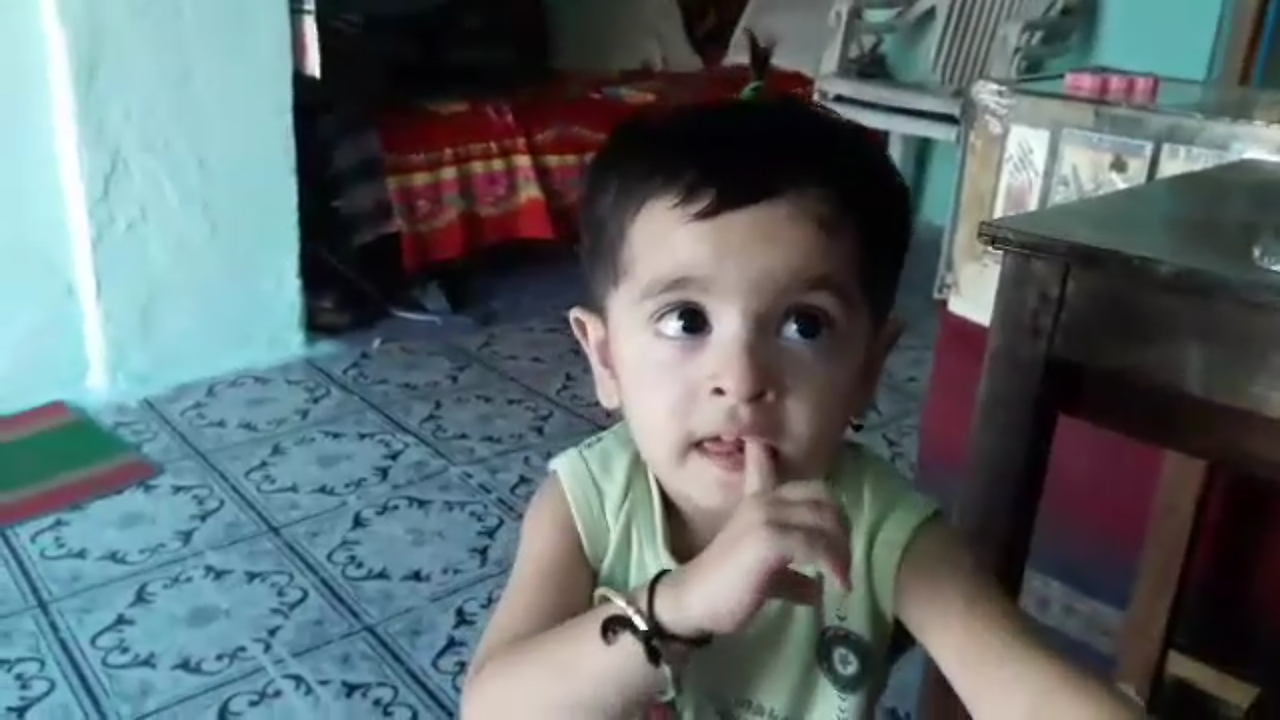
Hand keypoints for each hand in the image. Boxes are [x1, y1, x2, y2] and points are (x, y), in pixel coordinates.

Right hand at [658, 440, 851, 636]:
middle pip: (823, 497)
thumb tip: (816, 590)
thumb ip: (791, 577)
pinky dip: (834, 564)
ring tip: (842, 577)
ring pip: (825, 518)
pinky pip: (816, 544)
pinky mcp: (769, 538)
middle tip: (842, 560)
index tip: (801, 483)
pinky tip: (837, 585)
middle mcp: (763, 501)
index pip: (773, 465)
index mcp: (758, 501)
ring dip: (842, 550)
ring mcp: (765, 516)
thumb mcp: (766, 575)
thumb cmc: (726, 589)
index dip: (794, 472)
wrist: (693, 601)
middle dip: (841, 529)